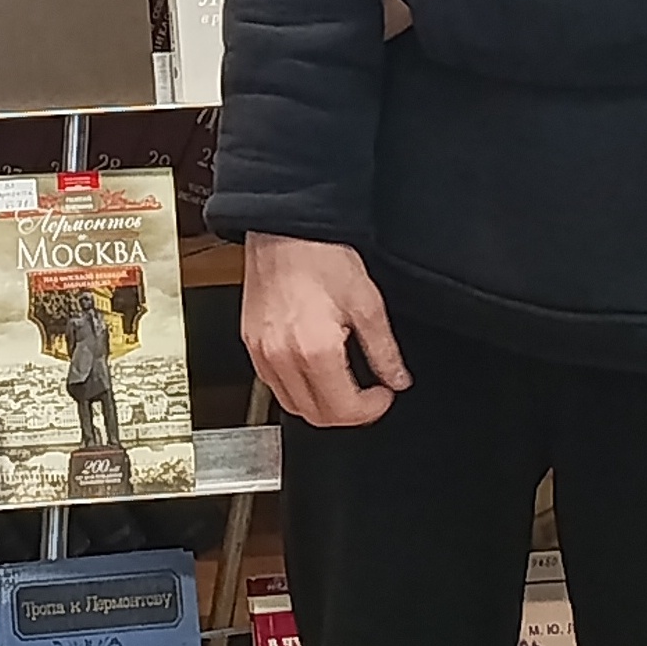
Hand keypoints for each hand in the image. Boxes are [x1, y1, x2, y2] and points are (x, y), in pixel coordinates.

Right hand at [242, 232, 409, 428]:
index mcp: (314, 350)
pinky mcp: (250, 344)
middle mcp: (282, 358)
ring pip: (292, 406)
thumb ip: (384, 350)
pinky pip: (273, 385)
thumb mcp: (367, 302)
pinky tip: (313, 370)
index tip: (384, 395)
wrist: (284, 228)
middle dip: (348, 413)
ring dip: (321, 405)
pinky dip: (296, 389)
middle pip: (316, 416)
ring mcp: (262, 353)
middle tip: (368, 395)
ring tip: (342, 383)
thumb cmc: (320, 254)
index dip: (372, 410)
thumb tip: (396, 377)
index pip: (344, 410)